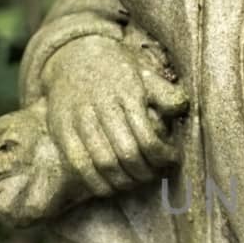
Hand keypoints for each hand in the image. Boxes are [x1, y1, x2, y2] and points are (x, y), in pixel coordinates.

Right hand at [42, 36, 187, 196]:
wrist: (72, 55)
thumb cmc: (116, 70)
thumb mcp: (144, 73)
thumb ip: (164, 92)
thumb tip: (181, 108)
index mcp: (126, 93)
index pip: (147, 137)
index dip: (162, 156)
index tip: (172, 160)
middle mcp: (101, 106)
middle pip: (126, 153)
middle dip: (145, 172)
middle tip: (155, 175)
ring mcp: (79, 119)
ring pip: (104, 162)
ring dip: (124, 181)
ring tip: (136, 181)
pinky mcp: (62, 131)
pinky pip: (79, 165)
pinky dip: (97, 183)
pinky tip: (112, 187)